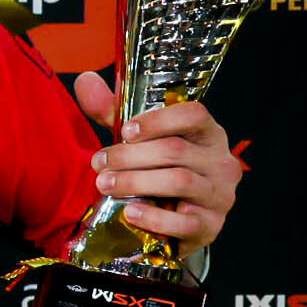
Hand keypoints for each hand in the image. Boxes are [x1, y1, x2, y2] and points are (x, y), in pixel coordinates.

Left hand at [71, 72, 240, 254]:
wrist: (176, 220)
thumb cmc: (157, 170)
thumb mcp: (137, 139)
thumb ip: (112, 111)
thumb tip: (85, 80)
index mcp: (207, 133)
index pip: (194, 114)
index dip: (158, 120)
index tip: (125, 131)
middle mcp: (221, 161)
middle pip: (175, 150)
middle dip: (130, 156)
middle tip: (98, 163)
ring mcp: (220, 195)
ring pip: (179, 181)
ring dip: (135, 182)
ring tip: (104, 184)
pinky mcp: (211, 226)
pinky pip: (185, 222)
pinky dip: (154, 217)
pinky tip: (130, 213)